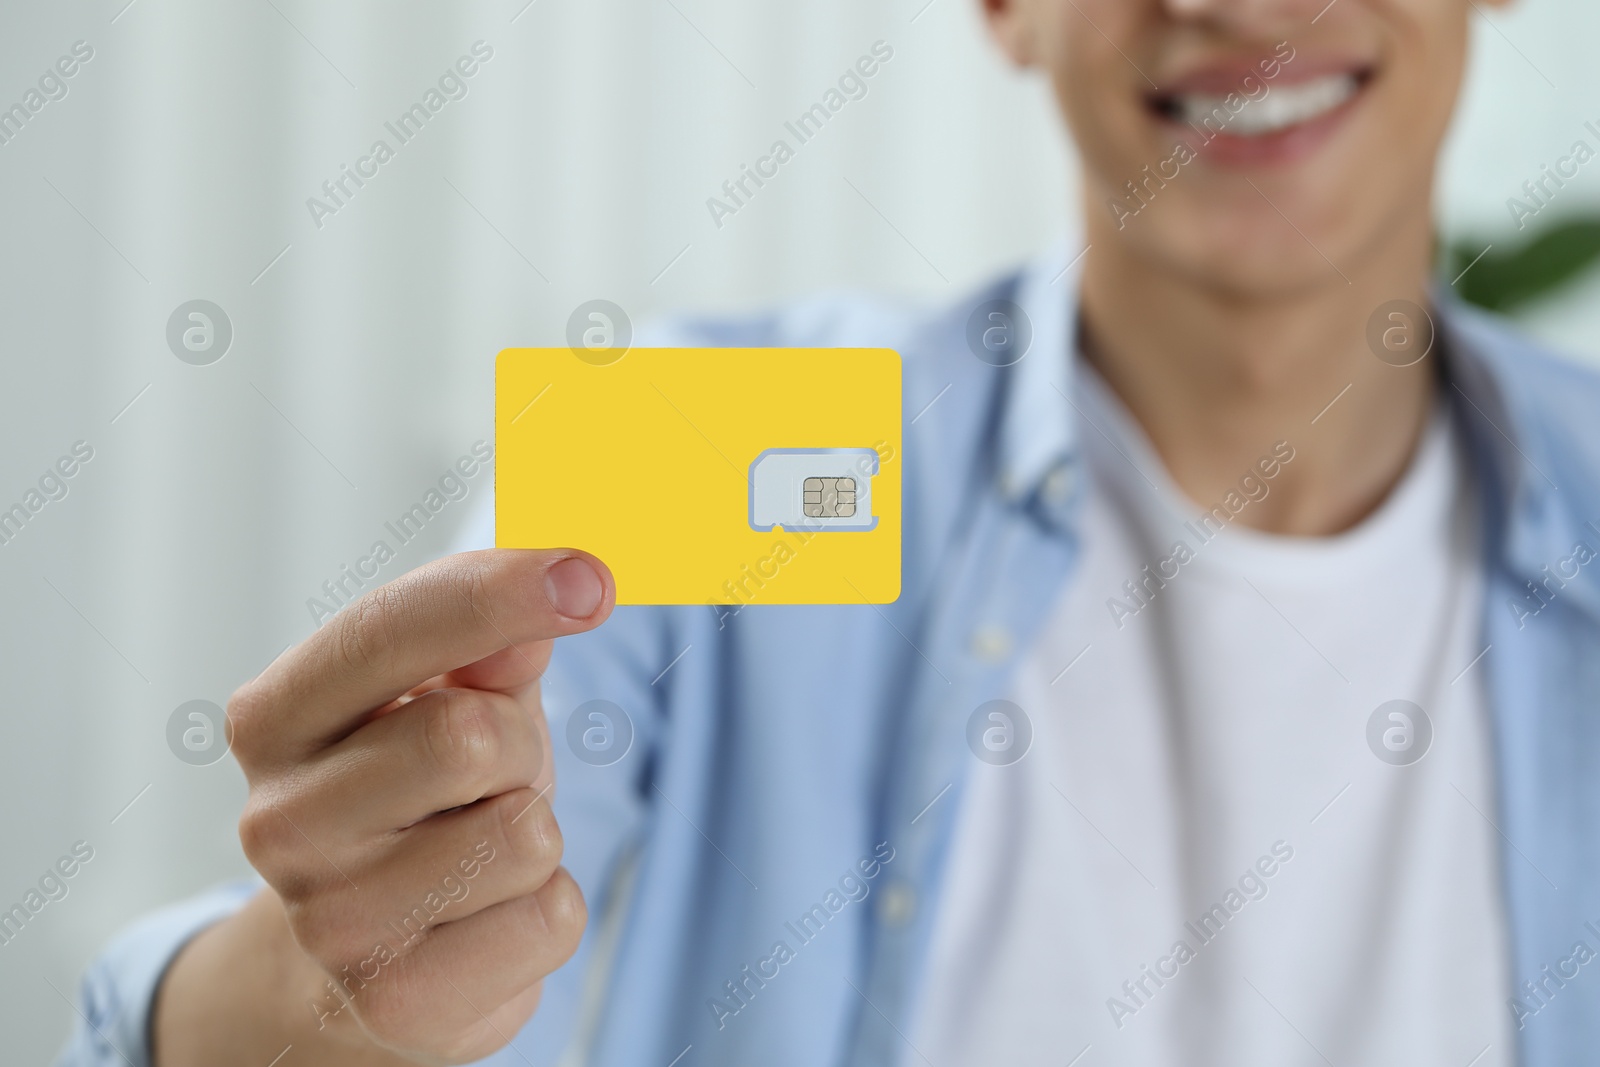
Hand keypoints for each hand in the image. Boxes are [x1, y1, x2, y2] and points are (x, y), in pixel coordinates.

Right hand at [156, 548, 613, 1064]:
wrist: (372, 952)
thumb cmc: (421, 794)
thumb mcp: (452, 695)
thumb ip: (491, 639)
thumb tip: (561, 583)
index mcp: (276, 719)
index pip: (390, 628)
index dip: (498, 593)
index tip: (587, 574)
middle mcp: (279, 822)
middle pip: (469, 735)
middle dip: (515, 744)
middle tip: (489, 774)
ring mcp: (330, 922)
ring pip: (523, 834)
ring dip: (535, 832)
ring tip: (477, 848)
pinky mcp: (396, 1003)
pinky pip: (550, 917)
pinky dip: (548, 907)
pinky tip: (488, 917)